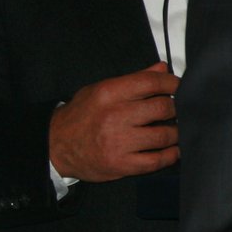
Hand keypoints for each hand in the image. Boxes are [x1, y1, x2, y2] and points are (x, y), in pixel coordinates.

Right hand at [48, 62, 180, 181]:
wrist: (53, 146)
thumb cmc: (81, 115)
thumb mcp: (101, 90)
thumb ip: (134, 79)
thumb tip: (161, 67)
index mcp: (109, 93)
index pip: (151, 82)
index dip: (172, 83)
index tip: (179, 87)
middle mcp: (115, 116)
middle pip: (163, 108)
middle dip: (176, 109)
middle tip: (178, 111)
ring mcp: (118, 142)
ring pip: (164, 135)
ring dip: (176, 133)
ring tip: (175, 130)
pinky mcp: (121, 164)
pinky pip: (156, 161)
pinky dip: (170, 155)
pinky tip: (172, 150)